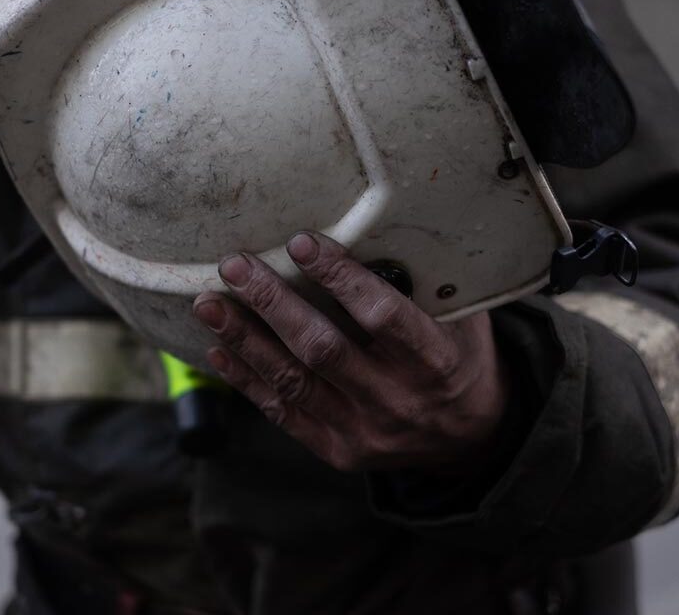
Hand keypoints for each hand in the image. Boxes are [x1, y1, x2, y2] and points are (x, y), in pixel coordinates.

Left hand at [193, 231, 509, 471]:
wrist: (470, 436)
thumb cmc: (459, 355)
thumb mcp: (462, 317)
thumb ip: (421, 283)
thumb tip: (369, 226)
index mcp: (435, 360)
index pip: (381, 314)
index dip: (339, 278)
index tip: (301, 241)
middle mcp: (398, 400)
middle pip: (322, 349)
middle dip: (272, 303)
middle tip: (234, 266)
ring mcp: (365, 432)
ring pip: (293, 382)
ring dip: (245, 340)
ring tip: (209, 304)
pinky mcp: (339, 451)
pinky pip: (285, 415)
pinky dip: (248, 382)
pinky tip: (219, 350)